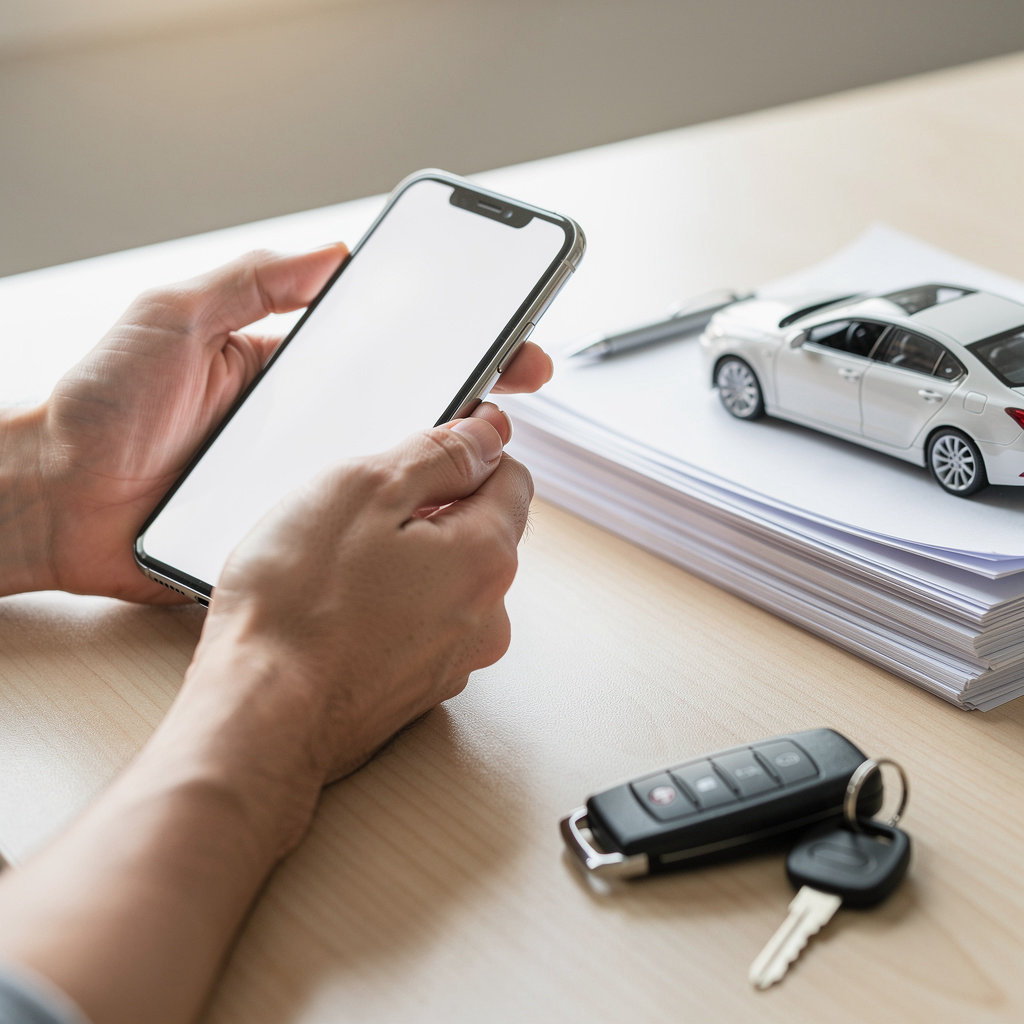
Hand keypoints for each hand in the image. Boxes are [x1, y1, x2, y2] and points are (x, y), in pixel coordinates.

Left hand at [27, 247, 551, 602]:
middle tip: (522, 385)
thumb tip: (332, 251)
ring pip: (383, 472)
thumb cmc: (100, 407)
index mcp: (285, 370)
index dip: (443, 338)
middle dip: (468, 394)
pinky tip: (431, 520)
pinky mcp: (282, 531)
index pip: (384, 348)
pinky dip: (392, 526)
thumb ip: (250, 279)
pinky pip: (348, 529)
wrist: (52, 501)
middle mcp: (302, 426)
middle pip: (400, 408)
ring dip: (440, 464)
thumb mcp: (173, 316)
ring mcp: (296, 480)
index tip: (497, 329)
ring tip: (491, 451)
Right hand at [183, 408, 531, 787]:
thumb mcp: (364, 490)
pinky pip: (417, 623)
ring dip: (405, 559)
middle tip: (359, 510)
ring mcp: (455, 658)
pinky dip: (389, 606)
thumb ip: (438, 455)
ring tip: (337, 565)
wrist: (259, 719)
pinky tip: (335, 609)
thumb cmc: (299, 606)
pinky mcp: (418, 688)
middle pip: (477, 530)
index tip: (428, 446)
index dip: (469, 450)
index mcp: (486, 557)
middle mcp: (488, 614)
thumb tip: (486, 434)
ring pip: (444, 579)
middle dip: (429, 508)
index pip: (511, 477)